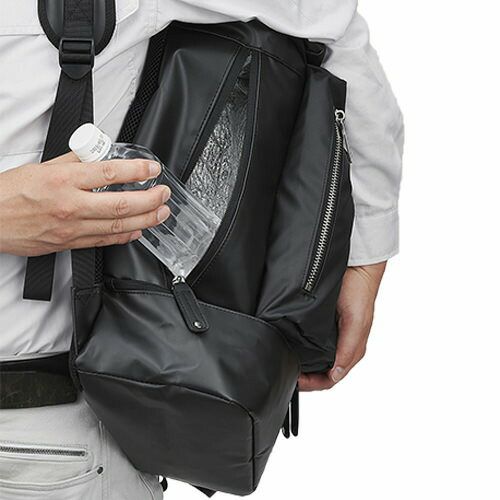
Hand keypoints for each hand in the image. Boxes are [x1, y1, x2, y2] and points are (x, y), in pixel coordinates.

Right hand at [0, 153, 170, 255]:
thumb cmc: (8, 194)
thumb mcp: (41, 167)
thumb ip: (74, 160)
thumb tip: (98, 153)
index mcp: (62, 180)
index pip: (109, 173)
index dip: (136, 171)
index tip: (152, 169)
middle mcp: (70, 206)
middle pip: (121, 204)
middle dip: (150, 199)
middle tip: (164, 193)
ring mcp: (71, 228)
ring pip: (117, 226)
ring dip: (145, 220)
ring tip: (161, 213)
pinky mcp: (69, 244)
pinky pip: (104, 241)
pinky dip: (125, 236)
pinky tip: (138, 230)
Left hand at [298, 261, 386, 390]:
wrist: (355, 268)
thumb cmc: (360, 293)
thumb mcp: (356, 323)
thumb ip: (348, 349)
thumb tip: (336, 373)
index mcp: (351, 351)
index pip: (330, 379)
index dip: (312, 384)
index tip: (295, 381)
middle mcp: (340, 345)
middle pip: (320, 373)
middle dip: (304, 377)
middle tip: (285, 372)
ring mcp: (331, 335)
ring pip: (315, 359)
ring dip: (301, 364)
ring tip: (284, 361)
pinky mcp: (321, 323)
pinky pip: (310, 341)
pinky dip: (299, 347)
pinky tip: (288, 344)